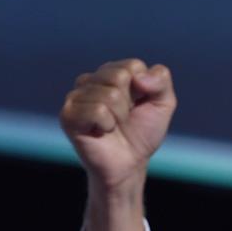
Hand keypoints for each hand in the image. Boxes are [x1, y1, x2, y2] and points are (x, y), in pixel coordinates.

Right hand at [60, 59, 176, 190]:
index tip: (138, 105)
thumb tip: (139, 76)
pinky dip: (107, 125)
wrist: (129, 164)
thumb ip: (161, 81)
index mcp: (111, 72)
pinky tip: (102, 131)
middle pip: (120, 76)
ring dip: (120, 117)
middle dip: (131, 102)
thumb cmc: (143, 133)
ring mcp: (77, 96)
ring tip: (114, 126)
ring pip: (109, 94)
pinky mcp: (68, 115)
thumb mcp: (163, 104)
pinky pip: (96, 110)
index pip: (133, 66)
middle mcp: (91, 80)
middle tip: (125, 118)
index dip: (144, 90)